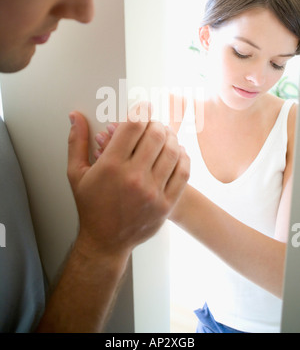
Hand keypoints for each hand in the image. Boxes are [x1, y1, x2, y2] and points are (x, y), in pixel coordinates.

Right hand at [67, 103, 189, 259]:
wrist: (105, 241)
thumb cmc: (91, 206)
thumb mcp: (76, 173)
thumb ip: (77, 142)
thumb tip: (76, 116)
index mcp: (111, 167)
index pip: (133, 126)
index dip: (140, 110)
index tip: (143, 107)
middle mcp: (134, 178)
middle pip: (156, 135)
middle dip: (155, 123)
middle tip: (152, 123)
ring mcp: (153, 192)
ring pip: (173, 151)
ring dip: (170, 137)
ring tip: (164, 136)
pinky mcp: (166, 203)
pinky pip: (183, 172)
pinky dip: (183, 157)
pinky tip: (176, 152)